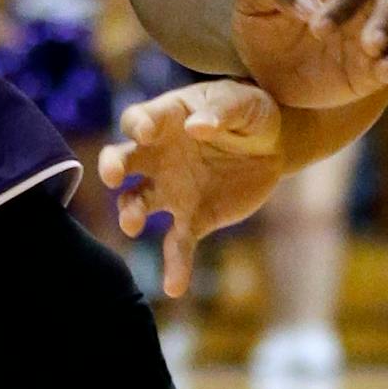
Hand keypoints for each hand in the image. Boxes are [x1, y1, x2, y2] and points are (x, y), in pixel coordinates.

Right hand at [98, 81, 283, 297]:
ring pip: (138, 204)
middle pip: (123, 160)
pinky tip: (174, 286)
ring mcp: (171, 190)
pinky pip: (177, 244)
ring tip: (132, 225)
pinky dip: (175, 266)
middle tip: (113, 177)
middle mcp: (158, 156)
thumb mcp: (243, 102)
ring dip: (130, 214)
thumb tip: (196, 127)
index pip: (139, 119)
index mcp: (167, 119)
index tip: (144, 132)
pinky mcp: (193, 218)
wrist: (275, 145)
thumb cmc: (250, 110)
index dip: (137, 124)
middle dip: (112, 167)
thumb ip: (221, 111)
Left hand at [231, 0, 387, 108]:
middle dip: (386, 18)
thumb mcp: (251, 0)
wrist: (262, 66)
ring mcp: (371, 34)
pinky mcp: (374, 68)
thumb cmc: (258, 22)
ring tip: (383, 65)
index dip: (341, 3)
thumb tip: (309, 5)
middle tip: (369, 44)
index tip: (318, 30)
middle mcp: (360, 2)